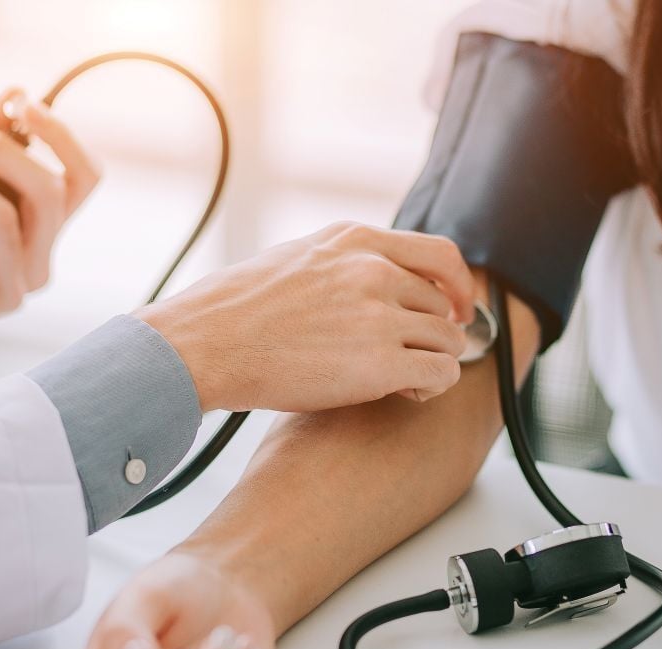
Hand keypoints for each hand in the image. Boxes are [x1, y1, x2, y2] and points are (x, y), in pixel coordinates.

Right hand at [136, 222, 476, 411]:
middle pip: (443, 304)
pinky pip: (441, 374)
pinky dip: (432, 387)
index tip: (454, 308)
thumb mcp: (297, 258)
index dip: (457, 286)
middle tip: (411, 357)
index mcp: (354, 241)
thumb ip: (344, 263)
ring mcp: (379, 317)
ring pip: (448, 340)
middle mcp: (374, 271)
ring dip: (433, 362)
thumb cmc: (234, 310)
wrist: (204, 344)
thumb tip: (376, 280)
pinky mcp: (380, 364)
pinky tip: (405, 393)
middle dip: (434, 333)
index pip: (440, 254)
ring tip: (403, 380)